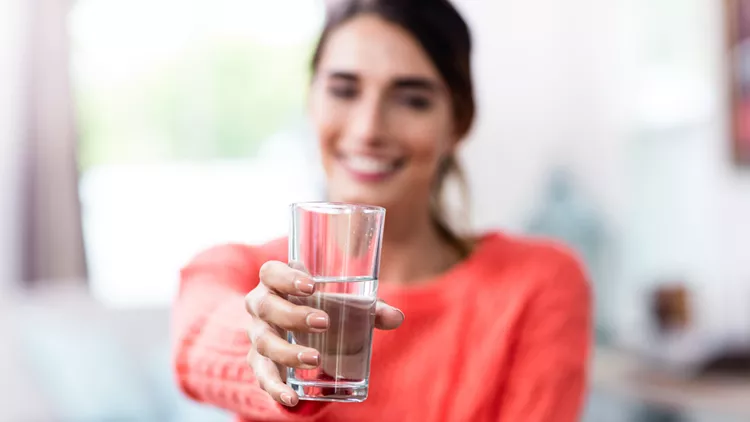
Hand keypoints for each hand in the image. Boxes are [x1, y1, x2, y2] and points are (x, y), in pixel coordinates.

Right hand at [244, 260, 403, 406]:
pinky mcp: (259, 362)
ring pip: (263, 342)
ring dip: (288, 352)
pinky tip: (292, 397)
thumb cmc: (320, 308)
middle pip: (265, 306)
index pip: (271, 272)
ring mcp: (258, 334)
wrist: (292, 333)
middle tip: (324, 322)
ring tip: (316, 359)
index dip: (286, 277)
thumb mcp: (343, 305)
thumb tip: (396, 317)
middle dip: (293, 315)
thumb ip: (369, 308)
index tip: (312, 285)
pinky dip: (275, 388)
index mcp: (276, 282)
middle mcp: (261, 306)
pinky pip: (262, 376)